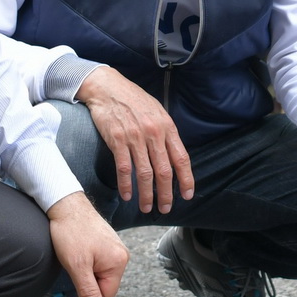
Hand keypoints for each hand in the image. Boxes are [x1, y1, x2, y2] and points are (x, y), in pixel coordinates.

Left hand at [46, 193, 127, 296]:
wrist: (65, 204)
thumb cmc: (71, 232)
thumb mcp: (77, 267)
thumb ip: (89, 292)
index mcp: (119, 262)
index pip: (107, 295)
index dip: (90, 290)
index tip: (78, 274)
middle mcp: (121, 255)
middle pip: (104, 284)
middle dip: (88, 278)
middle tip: (76, 262)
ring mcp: (115, 248)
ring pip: (99, 273)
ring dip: (86, 269)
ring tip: (77, 253)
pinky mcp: (106, 243)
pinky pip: (98, 262)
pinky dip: (86, 259)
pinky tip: (79, 247)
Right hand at [76, 67, 192, 213]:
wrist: (108, 87)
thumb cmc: (133, 100)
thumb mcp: (157, 112)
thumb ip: (166, 133)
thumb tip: (173, 156)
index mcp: (167, 127)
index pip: (181, 158)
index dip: (186, 179)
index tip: (187, 195)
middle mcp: (154, 133)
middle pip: (164, 171)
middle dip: (166, 194)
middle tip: (165, 208)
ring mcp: (135, 137)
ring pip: (145, 173)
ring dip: (146, 194)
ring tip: (147, 207)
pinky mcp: (117, 139)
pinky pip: (124, 168)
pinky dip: (126, 184)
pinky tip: (128, 195)